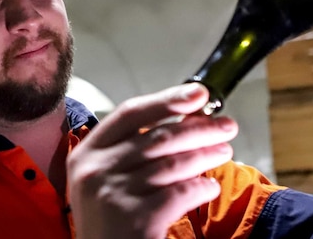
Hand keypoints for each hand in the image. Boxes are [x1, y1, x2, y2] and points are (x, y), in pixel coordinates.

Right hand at [67, 83, 237, 238]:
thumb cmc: (108, 220)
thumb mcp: (105, 179)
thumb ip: (134, 150)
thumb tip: (187, 117)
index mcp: (86, 154)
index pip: (129, 114)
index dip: (166, 100)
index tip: (197, 93)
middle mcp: (94, 172)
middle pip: (157, 137)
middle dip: (198, 128)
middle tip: (226, 125)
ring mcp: (112, 196)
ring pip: (171, 164)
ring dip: (205, 155)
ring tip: (224, 152)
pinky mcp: (134, 220)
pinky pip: (178, 194)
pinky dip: (199, 188)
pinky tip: (209, 187)